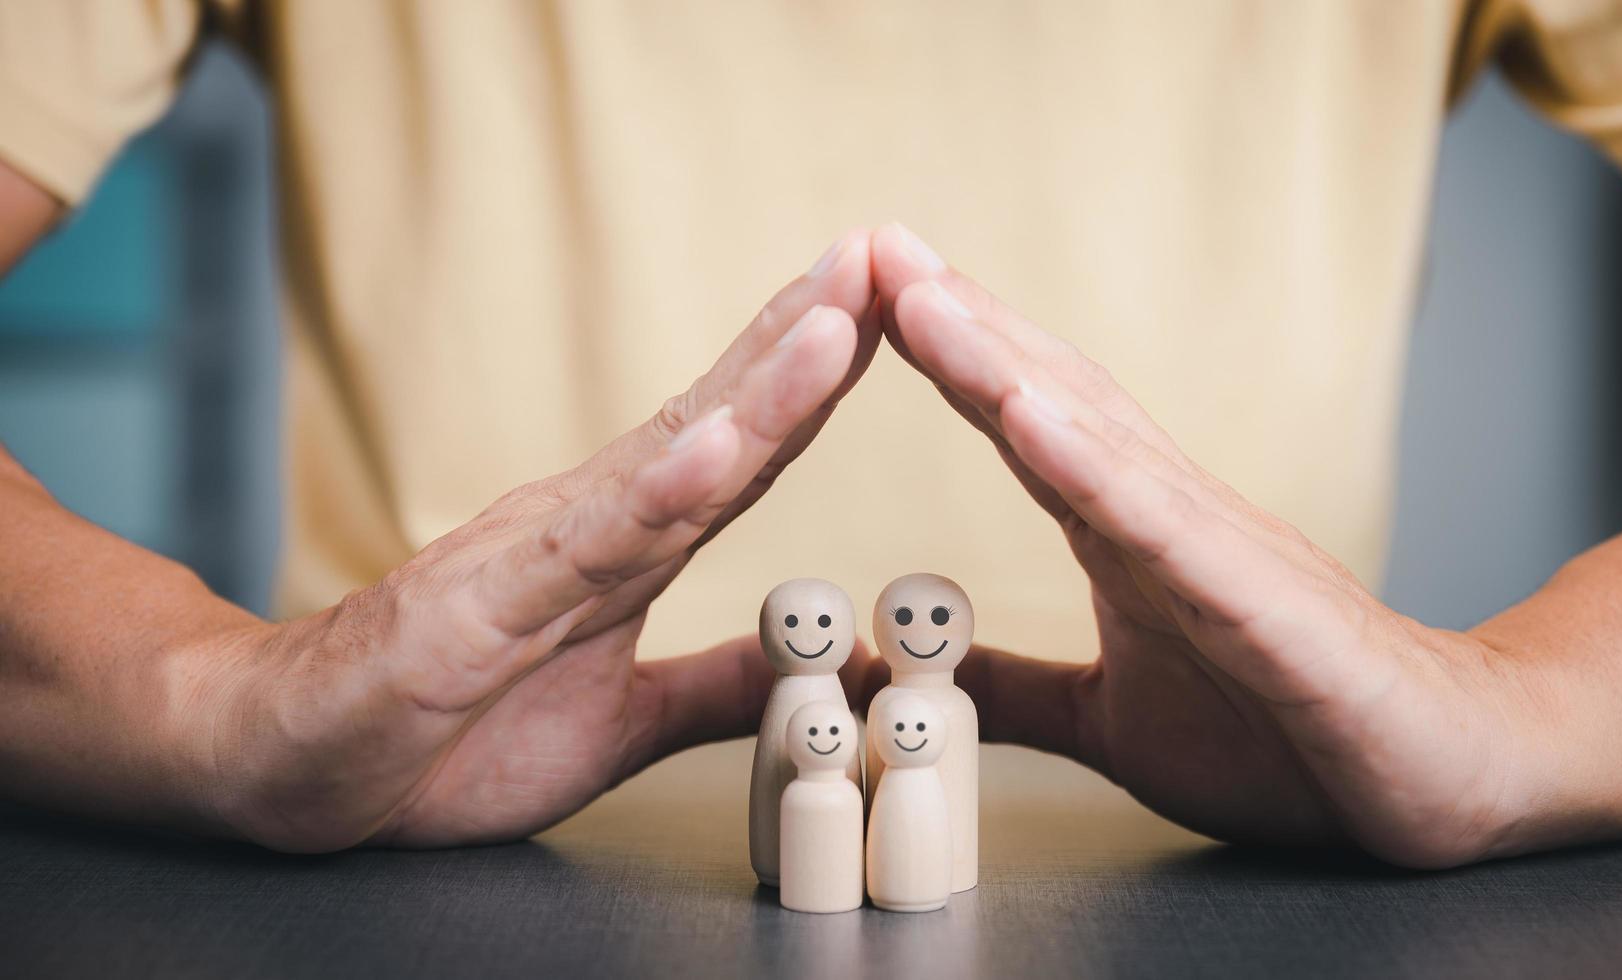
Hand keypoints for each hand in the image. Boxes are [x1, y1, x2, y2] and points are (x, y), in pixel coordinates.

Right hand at [208, 233, 879, 850]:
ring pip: (669, 461)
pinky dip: (654, 495)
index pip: (743, 450)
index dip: (819, 382)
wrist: (287, 764)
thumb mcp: (620, 724)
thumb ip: (716, 688)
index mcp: (628, 549)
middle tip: (890, 250)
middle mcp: (592, 528)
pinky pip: (582, 547)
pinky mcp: (481, 607)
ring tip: (840, 315)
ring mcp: (538, 557)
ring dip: (760, 388)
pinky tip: (718, 447)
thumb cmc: (438, 735)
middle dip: (811, 335)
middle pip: (721, 419)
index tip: (899, 308)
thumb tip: (823, 664)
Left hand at [868, 224, 1541, 867]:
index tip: (870, 291)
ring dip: (1004, 366)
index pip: (1027, 425)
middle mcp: (1167, 518)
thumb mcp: (1111, 721)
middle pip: (1052, 397)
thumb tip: (910, 674)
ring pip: (1096, 441)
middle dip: (960, 321)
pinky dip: (1093, 470)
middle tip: (877, 244)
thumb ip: (1016, 690)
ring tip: (925, 300)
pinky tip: (1029, 418)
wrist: (1446, 771)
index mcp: (1127, 536)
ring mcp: (1218, 551)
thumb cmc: (1287, 734)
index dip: (951, 357)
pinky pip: (1165, 532)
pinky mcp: (1266, 609)